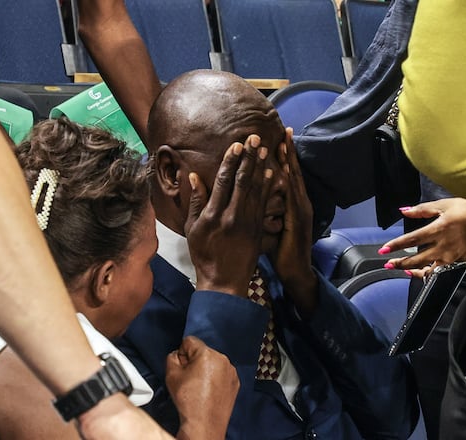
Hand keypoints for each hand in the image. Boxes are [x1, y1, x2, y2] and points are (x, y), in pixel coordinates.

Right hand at [166, 336, 238, 439]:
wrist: (204, 424)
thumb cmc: (189, 402)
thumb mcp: (171, 375)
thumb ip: (172, 357)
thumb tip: (178, 354)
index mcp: (207, 354)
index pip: (189, 341)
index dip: (182, 354)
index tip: (182, 368)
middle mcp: (223, 359)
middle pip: (202, 352)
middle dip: (194, 362)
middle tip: (189, 380)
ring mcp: (231, 371)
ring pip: (212, 363)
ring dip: (205, 370)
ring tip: (199, 388)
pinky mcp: (235, 382)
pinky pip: (221, 373)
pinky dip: (214, 379)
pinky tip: (208, 391)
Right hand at [185, 135, 272, 295]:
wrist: (224, 281)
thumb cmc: (204, 254)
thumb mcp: (192, 229)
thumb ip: (196, 202)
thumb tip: (195, 177)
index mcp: (214, 215)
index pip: (224, 181)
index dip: (230, 161)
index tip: (236, 145)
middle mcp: (232, 216)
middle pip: (242, 181)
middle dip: (248, 157)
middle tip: (254, 138)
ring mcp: (248, 223)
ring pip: (256, 189)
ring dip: (261, 167)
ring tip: (265, 149)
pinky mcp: (258, 229)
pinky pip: (265, 203)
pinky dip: (269, 187)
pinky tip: (273, 173)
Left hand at [270, 128, 317, 315]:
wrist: (295, 272)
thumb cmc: (280, 251)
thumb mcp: (270, 226)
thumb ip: (265, 210)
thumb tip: (251, 198)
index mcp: (292, 204)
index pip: (287, 175)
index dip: (284, 157)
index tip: (279, 138)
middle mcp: (300, 204)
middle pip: (293, 172)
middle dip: (289, 152)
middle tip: (285, 130)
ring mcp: (301, 211)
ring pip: (294, 181)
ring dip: (289, 161)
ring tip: (285, 143)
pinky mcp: (299, 221)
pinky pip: (292, 197)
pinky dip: (288, 182)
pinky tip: (283, 170)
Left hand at [380, 198, 465, 277]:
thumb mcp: (444, 205)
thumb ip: (422, 210)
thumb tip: (404, 211)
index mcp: (438, 230)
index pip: (411, 239)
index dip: (395, 246)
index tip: (383, 251)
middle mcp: (443, 246)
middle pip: (417, 259)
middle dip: (400, 263)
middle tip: (388, 264)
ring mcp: (453, 256)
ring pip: (430, 270)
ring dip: (415, 271)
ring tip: (405, 270)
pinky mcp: (461, 261)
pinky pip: (443, 271)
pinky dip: (432, 273)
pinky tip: (425, 271)